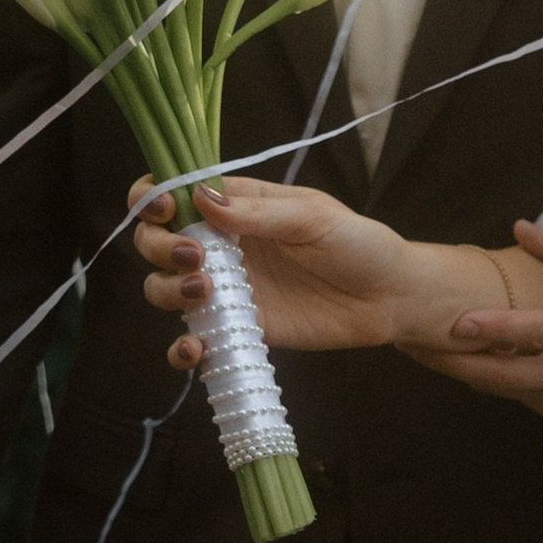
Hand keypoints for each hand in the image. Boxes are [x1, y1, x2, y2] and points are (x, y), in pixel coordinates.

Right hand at [133, 174, 422, 357]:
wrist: (389, 299)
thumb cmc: (358, 244)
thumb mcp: (312, 217)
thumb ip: (257, 212)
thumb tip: (199, 198)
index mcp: (236, 206)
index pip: (173, 192)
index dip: (152, 198)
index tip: (164, 211)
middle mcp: (221, 245)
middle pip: (155, 241)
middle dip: (157, 246)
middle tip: (194, 257)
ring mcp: (226, 290)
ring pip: (163, 288)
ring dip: (167, 290)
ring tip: (206, 292)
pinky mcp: (238, 330)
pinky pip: (195, 340)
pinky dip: (182, 350)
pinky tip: (197, 350)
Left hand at [426, 222, 542, 434]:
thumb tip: (522, 228)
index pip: (540, 333)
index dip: (499, 329)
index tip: (459, 322)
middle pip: (507, 376)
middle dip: (455, 363)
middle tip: (412, 344)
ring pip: (507, 391)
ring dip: (464, 374)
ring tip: (423, 353)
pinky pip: (521, 398)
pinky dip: (492, 382)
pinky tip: (464, 364)